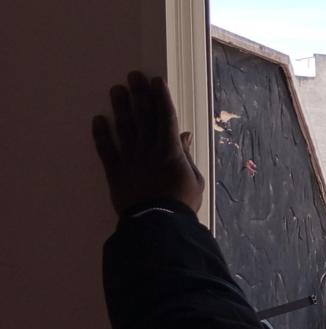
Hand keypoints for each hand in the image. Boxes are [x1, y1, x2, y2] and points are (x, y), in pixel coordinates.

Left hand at [91, 72, 205, 216]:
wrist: (158, 222)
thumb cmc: (182, 202)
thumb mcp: (195, 179)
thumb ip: (186, 155)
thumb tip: (183, 135)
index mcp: (171, 150)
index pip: (166, 117)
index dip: (161, 97)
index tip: (157, 80)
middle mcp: (149, 148)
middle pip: (144, 117)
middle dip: (140, 94)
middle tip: (134, 75)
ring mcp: (130, 159)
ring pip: (125, 128)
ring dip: (120, 107)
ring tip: (116, 90)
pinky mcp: (116, 171)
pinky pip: (106, 150)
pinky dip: (101, 135)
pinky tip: (98, 120)